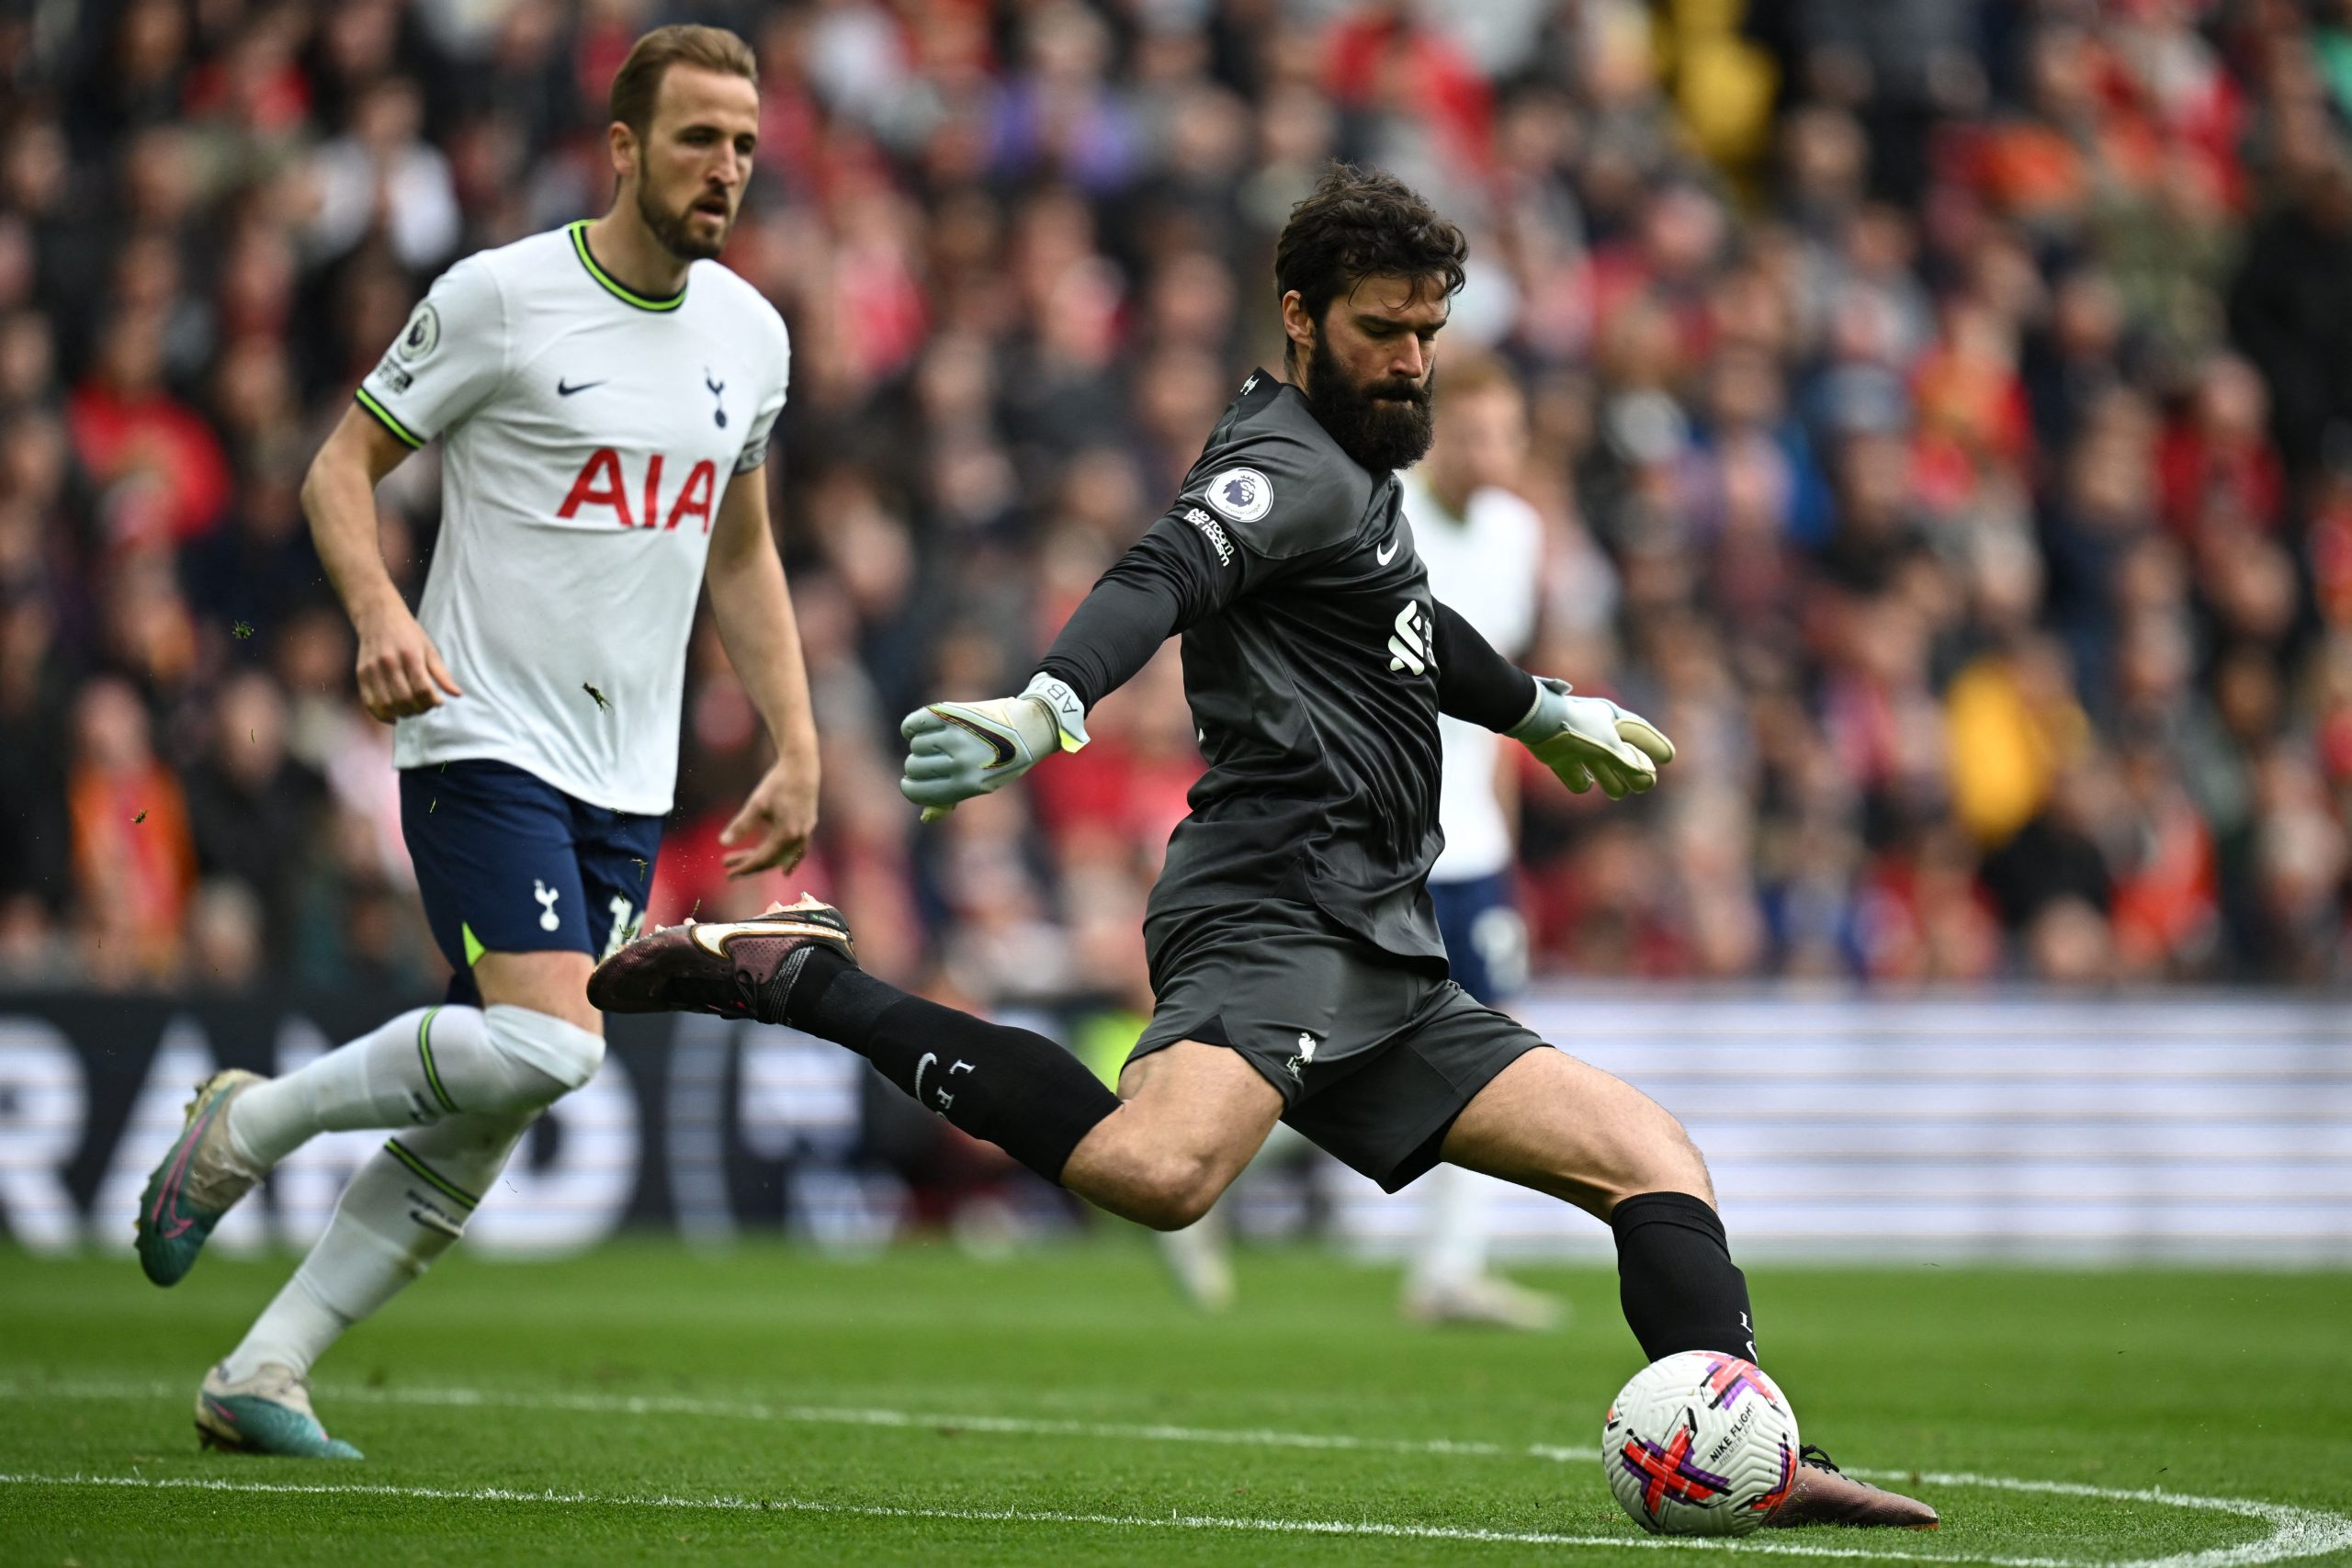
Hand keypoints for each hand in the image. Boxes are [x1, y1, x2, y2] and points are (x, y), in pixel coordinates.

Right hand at [354, 600, 461, 721]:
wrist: (377, 617)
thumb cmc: (408, 634)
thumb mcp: (430, 650)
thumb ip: (442, 675)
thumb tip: (457, 695)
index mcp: (410, 655)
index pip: (422, 689)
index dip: (432, 701)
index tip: (438, 702)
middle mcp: (389, 662)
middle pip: (405, 699)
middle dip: (419, 709)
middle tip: (425, 707)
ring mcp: (372, 669)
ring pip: (388, 704)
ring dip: (403, 713)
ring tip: (412, 710)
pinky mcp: (361, 674)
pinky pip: (370, 702)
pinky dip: (382, 715)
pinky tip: (394, 717)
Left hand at [721, 762, 817, 876]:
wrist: (801, 766)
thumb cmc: (778, 783)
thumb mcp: (756, 804)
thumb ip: (741, 825)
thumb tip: (722, 843)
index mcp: (786, 834)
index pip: (762, 859)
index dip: (745, 867)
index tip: (729, 873)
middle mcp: (798, 838)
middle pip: (772, 860)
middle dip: (750, 864)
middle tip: (728, 868)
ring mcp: (805, 832)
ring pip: (784, 857)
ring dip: (764, 861)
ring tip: (746, 867)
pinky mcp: (808, 826)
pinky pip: (798, 851)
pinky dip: (788, 860)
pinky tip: (784, 869)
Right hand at [901, 673, 1089, 822]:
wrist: (1027, 728)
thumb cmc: (1002, 761)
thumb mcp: (980, 786)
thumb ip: (950, 801)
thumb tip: (925, 817)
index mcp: (966, 785)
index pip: (915, 792)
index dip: (911, 787)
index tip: (914, 782)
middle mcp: (959, 761)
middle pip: (913, 767)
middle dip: (918, 765)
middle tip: (937, 759)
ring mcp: (955, 735)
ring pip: (915, 745)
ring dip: (923, 744)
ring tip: (942, 742)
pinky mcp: (950, 713)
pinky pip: (913, 724)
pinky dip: (912, 728)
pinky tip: (924, 729)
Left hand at [1509, 677, 1674, 800]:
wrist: (1535, 721)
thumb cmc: (1578, 728)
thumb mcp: (1609, 746)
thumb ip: (1630, 765)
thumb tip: (1647, 778)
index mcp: (1613, 719)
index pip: (1640, 733)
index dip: (1654, 744)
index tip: (1668, 757)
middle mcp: (1598, 732)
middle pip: (1624, 757)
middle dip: (1634, 772)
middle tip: (1643, 783)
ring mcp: (1579, 746)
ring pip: (1604, 770)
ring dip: (1611, 781)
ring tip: (1617, 788)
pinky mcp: (1561, 758)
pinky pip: (1577, 778)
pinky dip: (1580, 782)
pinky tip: (1585, 781)